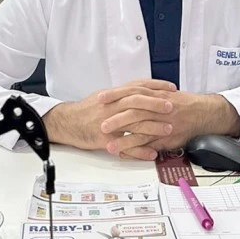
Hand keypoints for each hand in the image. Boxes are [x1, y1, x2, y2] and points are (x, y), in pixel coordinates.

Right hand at [42, 79, 176, 150]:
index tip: (171, 87)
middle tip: (172, 106)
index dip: (155, 86)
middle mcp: (112, 105)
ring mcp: (109, 122)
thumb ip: (121, 94)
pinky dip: (140, 150)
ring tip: (168, 129)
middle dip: (156, 103)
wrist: (67, 122)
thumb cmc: (86, 110)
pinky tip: (152, 153)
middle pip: (137, 101)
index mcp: (114, 95)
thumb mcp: (104, 96)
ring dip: (153, 126)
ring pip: (134, 122)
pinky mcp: (105, 138)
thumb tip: (138, 90)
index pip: (137, 86)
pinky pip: (125, 145)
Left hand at [100, 89, 239, 159]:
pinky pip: (151, 145)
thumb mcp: (163, 92)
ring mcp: (163, 124)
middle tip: (101, 124)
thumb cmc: (182, 103)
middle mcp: (158, 108)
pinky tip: (126, 155)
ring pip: (141, 132)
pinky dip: (137, 150)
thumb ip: (146, 94)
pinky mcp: (167, 138)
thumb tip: (125, 94)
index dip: (115, 95)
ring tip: (109, 146)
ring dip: (124, 139)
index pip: (132, 92)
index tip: (100, 97)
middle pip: (134, 112)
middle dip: (116, 119)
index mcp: (155, 94)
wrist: (203, 112)